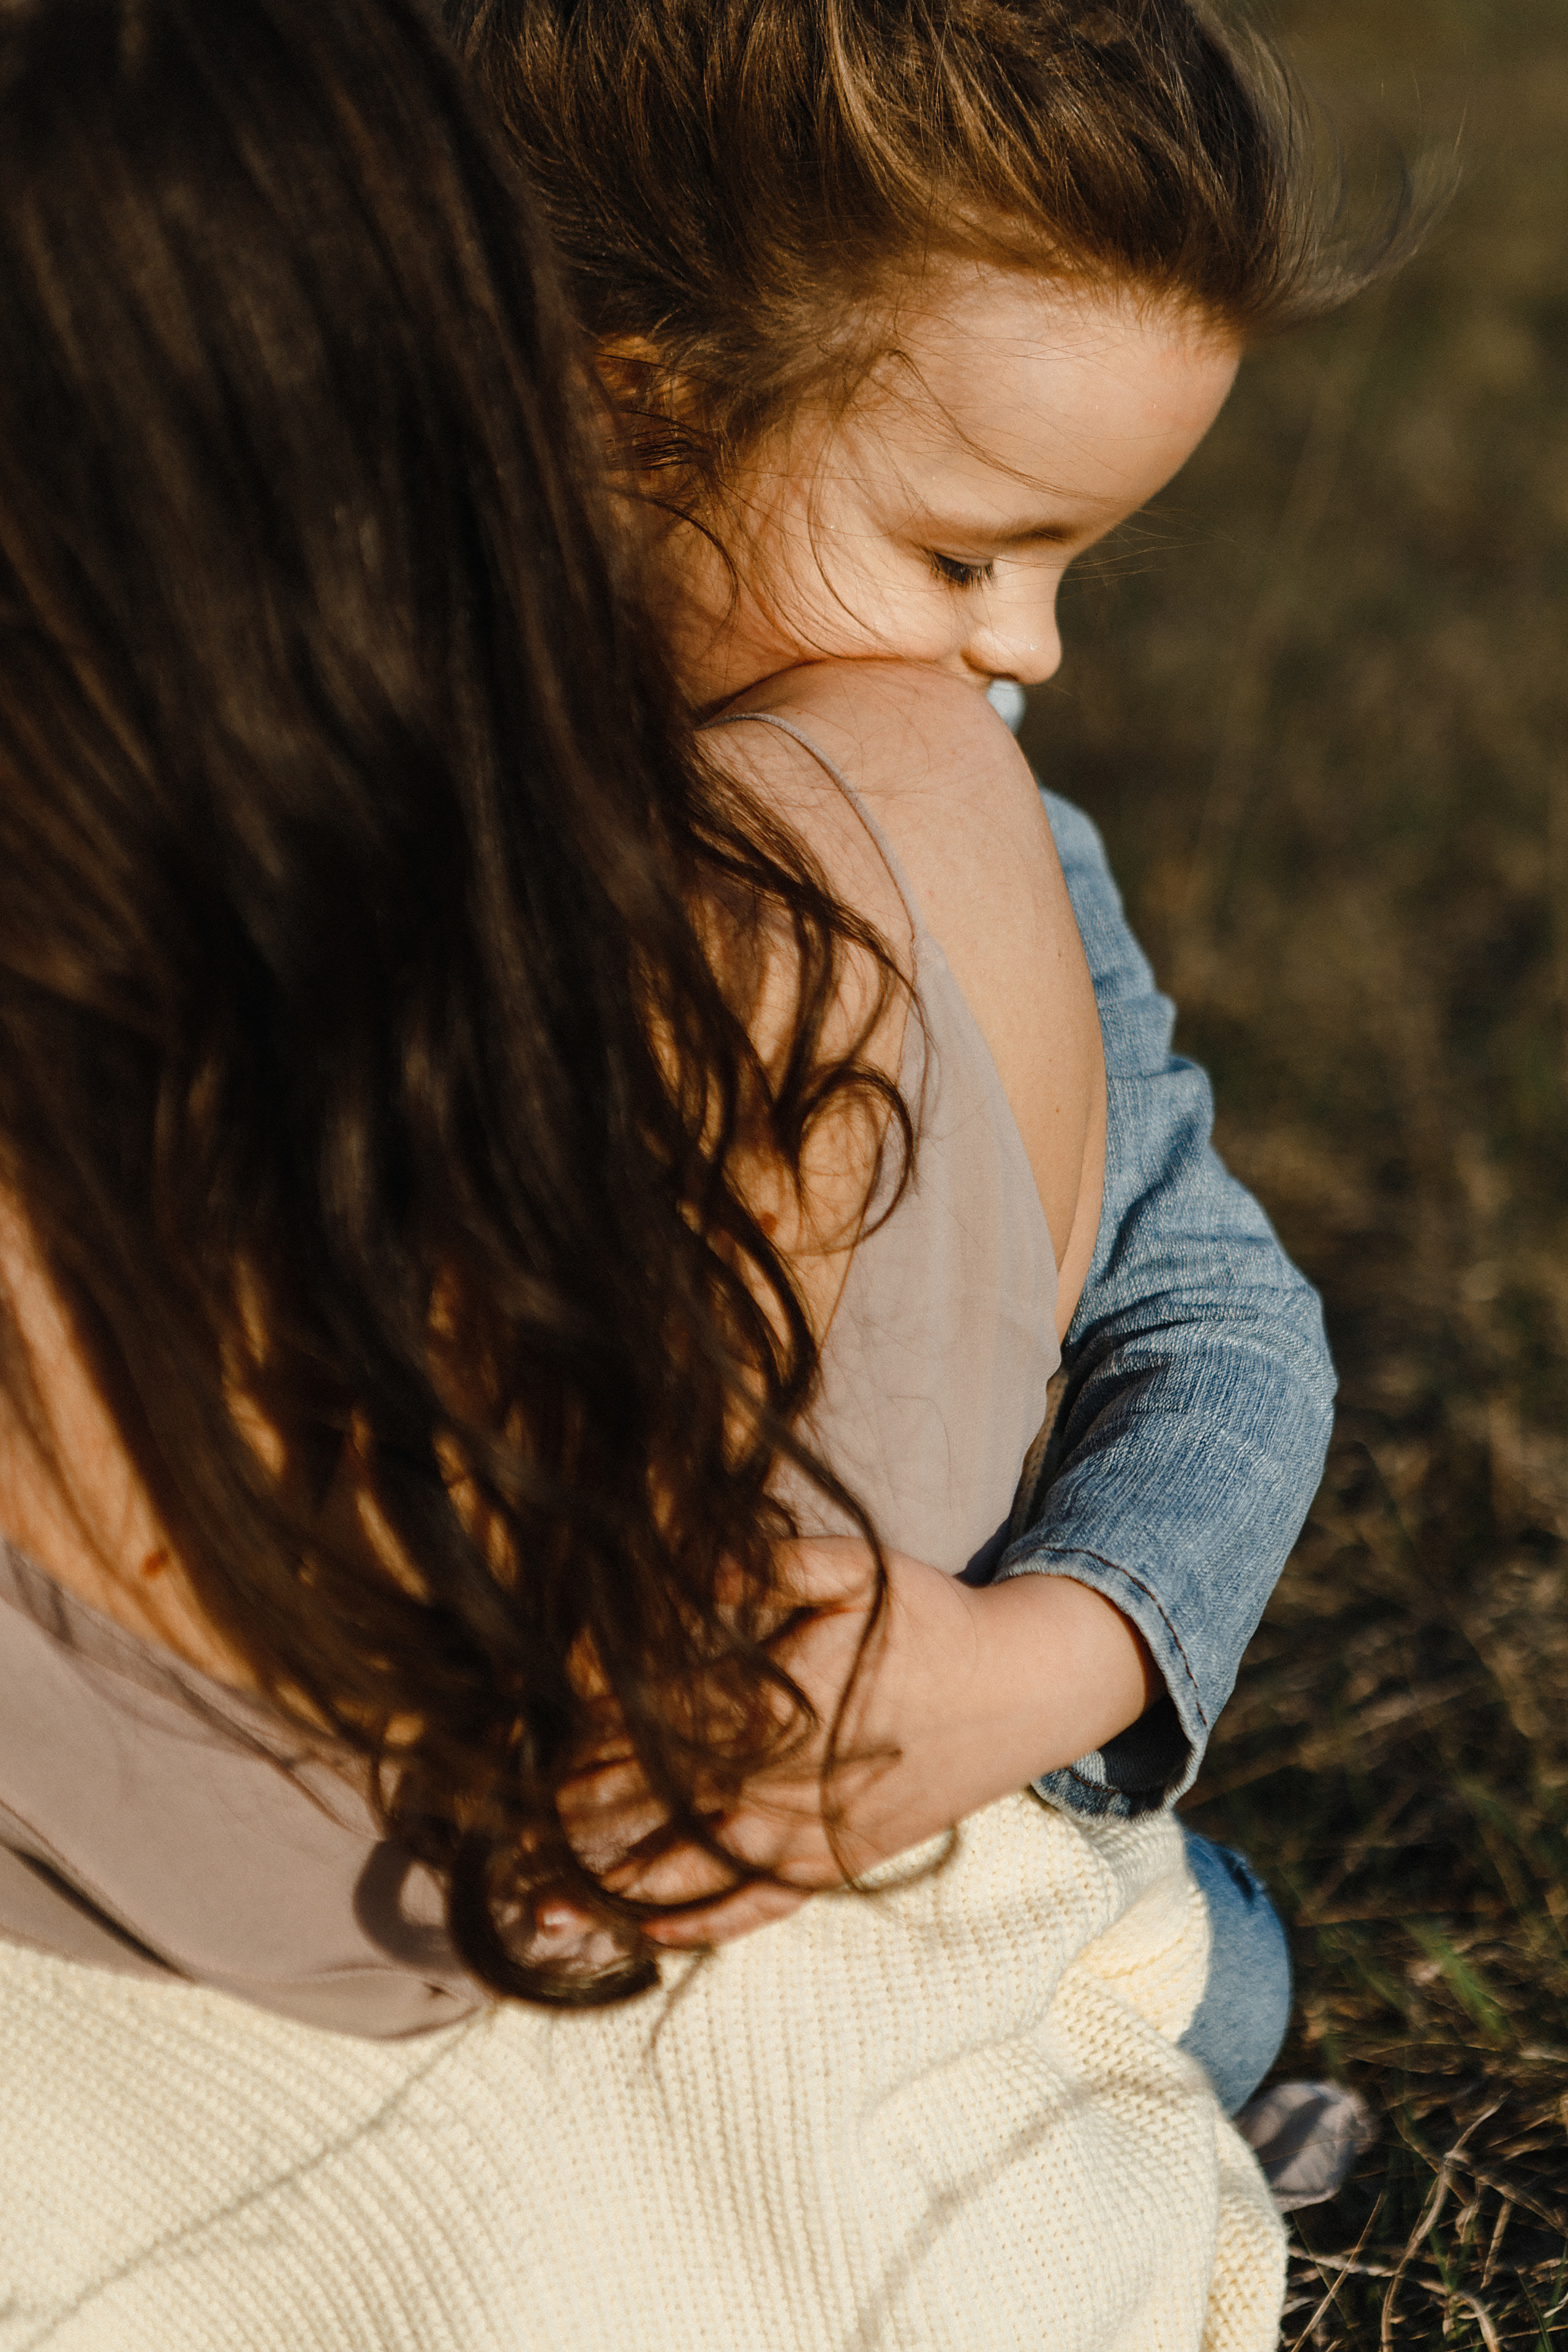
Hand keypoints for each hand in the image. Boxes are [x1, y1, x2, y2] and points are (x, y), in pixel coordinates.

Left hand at [549, 1538, 1156, 1950]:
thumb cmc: (928, 1620)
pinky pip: (752, 1908)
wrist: (1020, 1691)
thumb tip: (686, 1573)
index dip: (582, 1742)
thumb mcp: (852, 1570)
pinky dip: (695, 1925)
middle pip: (655, 1805)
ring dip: (610, 1893)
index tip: (516, 1756)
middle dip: (570, 1826)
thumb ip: (765, 1567)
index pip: (656, 1725)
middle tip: (493, 1846)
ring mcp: (807, 1833)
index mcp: (777, 1700)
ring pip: (691, 1870)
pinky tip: (642, 1933)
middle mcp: (782, 1777)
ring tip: (536, 1915)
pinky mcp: (833, 1867)